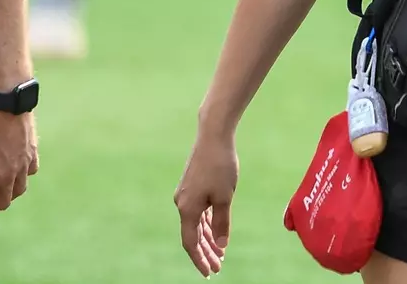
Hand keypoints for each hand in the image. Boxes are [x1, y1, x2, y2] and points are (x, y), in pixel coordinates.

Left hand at [0, 103, 37, 218]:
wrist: (4, 103)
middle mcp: (7, 177)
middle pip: (2, 203)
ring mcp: (22, 166)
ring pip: (18, 191)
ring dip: (8, 194)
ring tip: (0, 189)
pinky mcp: (32, 153)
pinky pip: (30, 172)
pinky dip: (22, 176)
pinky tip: (17, 170)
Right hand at [174, 127, 238, 276]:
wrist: (213, 136)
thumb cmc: (220, 166)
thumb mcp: (225, 198)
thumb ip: (222, 223)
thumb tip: (222, 245)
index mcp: (187, 208)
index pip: (190, 243)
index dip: (200, 259)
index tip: (210, 272)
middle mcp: (182, 203)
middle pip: (192, 235)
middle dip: (205, 252)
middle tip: (219, 266)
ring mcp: (186, 194)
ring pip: (196, 224)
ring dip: (207, 239)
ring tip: (220, 253)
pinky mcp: (191, 186)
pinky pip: (198, 212)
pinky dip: (206, 224)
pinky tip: (216, 232)